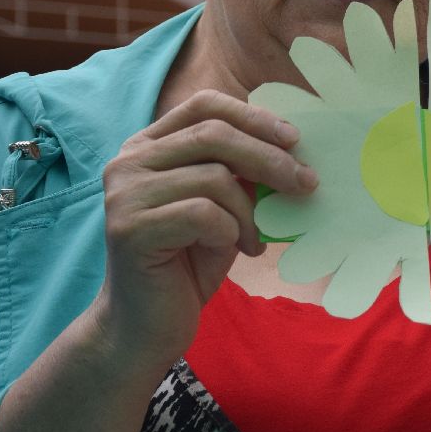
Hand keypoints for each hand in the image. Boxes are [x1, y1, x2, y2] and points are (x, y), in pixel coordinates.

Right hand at [90, 90, 315, 376]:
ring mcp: (124, 194)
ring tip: (256, 237)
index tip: (295, 139)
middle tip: (306, 183)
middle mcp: (128, 162)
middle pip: (214, 135)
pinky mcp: (131, 229)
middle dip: (270, 158)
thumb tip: (293, 143)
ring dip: (250, 211)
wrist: (147, 326)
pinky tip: (237, 250)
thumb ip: (240, 171)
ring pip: (213, 177)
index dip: (254, 116)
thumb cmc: (190, 261)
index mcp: (147, 146)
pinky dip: (232, 231)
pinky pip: (204, 213)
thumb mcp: (223, 205)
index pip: (204, 105)